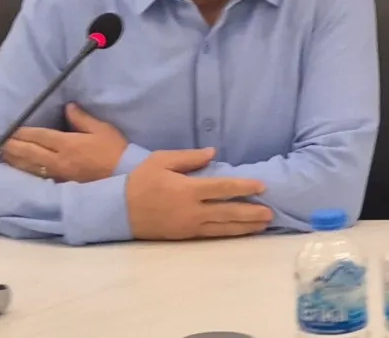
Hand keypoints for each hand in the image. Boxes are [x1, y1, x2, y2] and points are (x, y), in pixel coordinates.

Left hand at [1, 103, 127, 183]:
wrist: (123, 175)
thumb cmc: (114, 149)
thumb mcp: (102, 129)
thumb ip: (82, 118)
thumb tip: (68, 107)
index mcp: (67, 144)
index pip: (40, 137)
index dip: (24, 133)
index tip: (10, 129)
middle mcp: (59, 159)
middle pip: (31, 152)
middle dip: (14, 146)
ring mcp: (59, 173)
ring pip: (31, 166)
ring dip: (16, 160)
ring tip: (3, 155)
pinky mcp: (62, 183)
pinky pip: (40, 176)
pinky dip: (27, 172)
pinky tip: (21, 170)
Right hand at [125, 148, 272, 240]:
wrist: (117, 210)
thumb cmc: (140, 181)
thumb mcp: (162, 161)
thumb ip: (189, 157)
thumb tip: (213, 152)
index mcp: (187, 189)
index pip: (222, 189)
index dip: (243, 188)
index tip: (262, 187)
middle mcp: (191, 210)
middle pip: (227, 212)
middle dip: (251, 213)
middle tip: (271, 212)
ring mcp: (188, 225)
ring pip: (222, 228)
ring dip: (245, 227)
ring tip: (264, 224)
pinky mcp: (184, 236)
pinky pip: (211, 236)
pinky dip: (229, 234)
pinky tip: (241, 232)